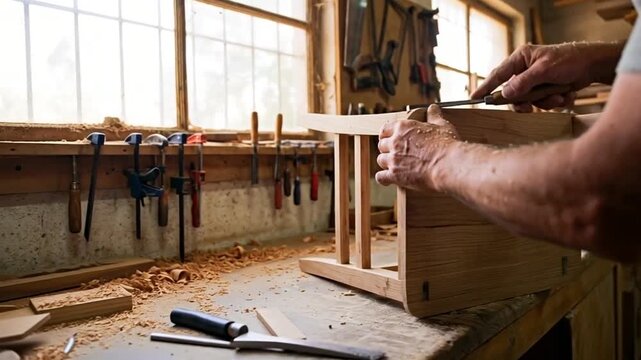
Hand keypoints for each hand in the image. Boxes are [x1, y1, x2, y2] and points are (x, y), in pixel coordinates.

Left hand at [375, 105, 459, 190]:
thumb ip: (434, 116)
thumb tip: (433, 108)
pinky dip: (384, 179)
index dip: (387, 135)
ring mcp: (393, 159)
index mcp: (403, 127)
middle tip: (396, 153)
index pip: (385, 129)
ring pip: (380, 160)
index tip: (390, 139)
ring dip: (387, 164)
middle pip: (381, 145)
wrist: (448, 165)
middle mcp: (395, 142)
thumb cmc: (447, 145)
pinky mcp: (395, 175)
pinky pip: (380, 177)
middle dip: (388, 150)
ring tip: (396, 166)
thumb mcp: (442, 125)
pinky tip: (388, 180)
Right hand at [471, 42, 618, 111]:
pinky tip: (566, 93)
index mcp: (521, 58)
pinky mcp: (547, 89)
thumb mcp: (545, 70)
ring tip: (560, 94)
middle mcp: (526, 69)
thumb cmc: (571, 60)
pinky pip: (543, 102)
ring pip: (530, 100)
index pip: (498, 74)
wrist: (595, 65)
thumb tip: (504, 94)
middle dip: (526, 101)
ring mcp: (536, 80)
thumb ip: (523, 83)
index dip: (485, 87)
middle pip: (513, 93)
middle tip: (531, 107)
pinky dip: (555, 101)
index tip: (474, 98)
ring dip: (546, 101)